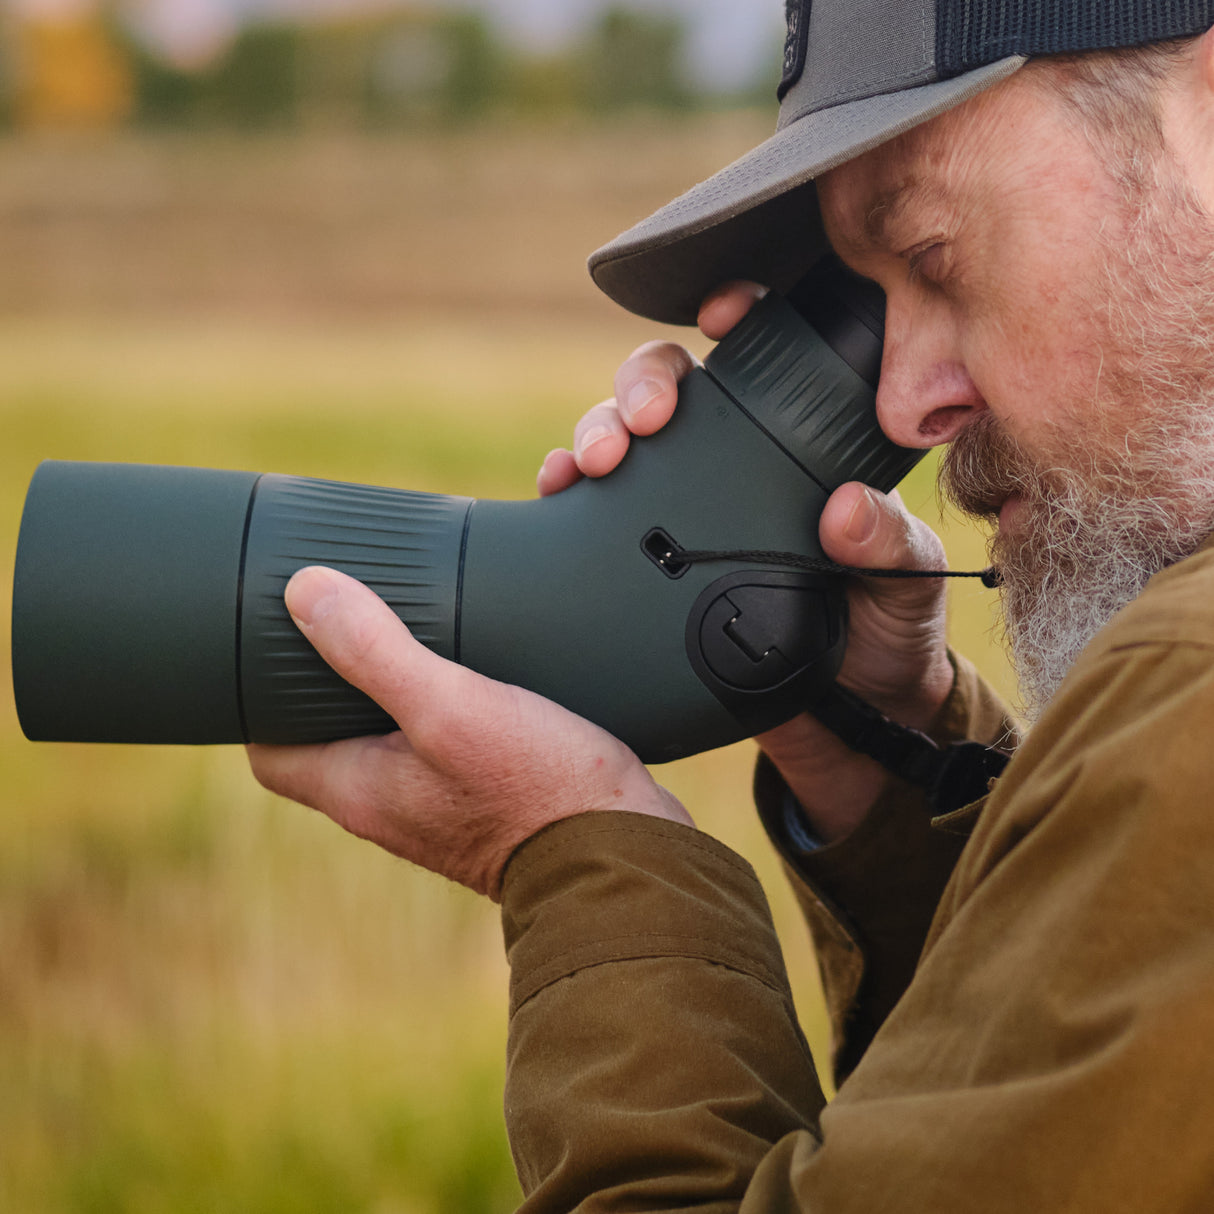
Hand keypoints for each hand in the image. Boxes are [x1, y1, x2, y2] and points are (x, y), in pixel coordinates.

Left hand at [248, 566, 690, 899]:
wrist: (627, 853)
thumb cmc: (538, 791)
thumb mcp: (450, 706)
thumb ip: (376, 652)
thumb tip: (304, 590)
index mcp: (359, 790)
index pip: (272, 753)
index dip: (261, 701)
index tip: (276, 644)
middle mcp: (392, 803)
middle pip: (332, 739)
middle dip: (331, 682)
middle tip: (352, 616)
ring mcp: (442, 804)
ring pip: (394, 738)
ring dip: (395, 689)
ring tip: (416, 628)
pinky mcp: (491, 796)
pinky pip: (447, 744)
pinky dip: (448, 704)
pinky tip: (482, 666)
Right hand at [538, 282, 953, 842]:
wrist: (847, 723)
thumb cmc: (887, 636)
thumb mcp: (906, 584)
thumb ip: (889, 547)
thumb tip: (846, 510)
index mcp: (795, 450)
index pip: (760, 362)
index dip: (734, 315)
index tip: (721, 313)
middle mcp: (728, 467)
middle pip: (669, 390)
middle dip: (642, 386)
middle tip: (642, 423)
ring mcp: (679, 514)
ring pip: (619, 441)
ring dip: (592, 433)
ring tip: (592, 462)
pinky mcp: (642, 568)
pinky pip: (591, 516)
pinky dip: (565, 494)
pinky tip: (554, 495)